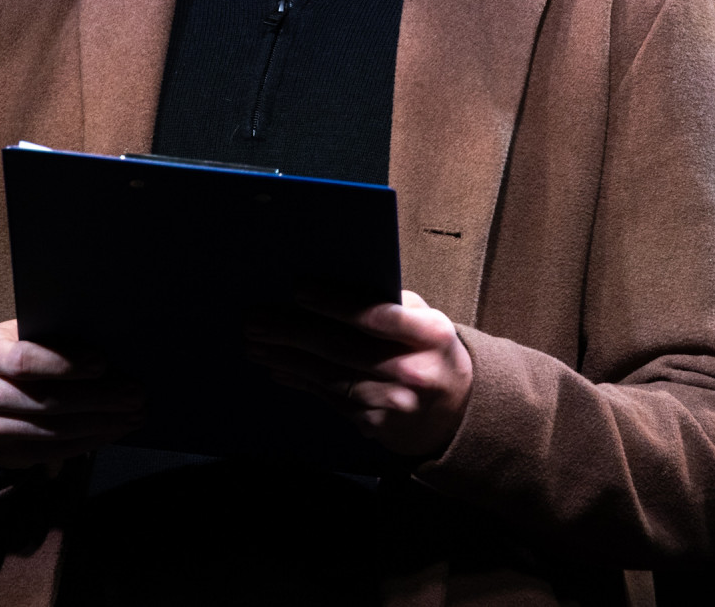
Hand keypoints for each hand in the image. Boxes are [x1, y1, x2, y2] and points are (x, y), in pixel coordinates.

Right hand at [0, 319, 145, 470]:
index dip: (66, 363)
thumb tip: (109, 347)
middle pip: (47, 400)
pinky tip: (113, 430)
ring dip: (101, 423)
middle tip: (135, 394)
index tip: (103, 363)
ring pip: (55, 430)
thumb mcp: (25, 335)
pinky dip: (90, 441)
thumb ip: (53, 337)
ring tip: (133, 414)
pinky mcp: (5, 455)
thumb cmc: (18, 354)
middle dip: (98, 398)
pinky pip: (54, 451)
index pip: (24, 360)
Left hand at [244, 290, 472, 457]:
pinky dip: (300, 381)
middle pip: (342, 349)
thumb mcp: (427, 321)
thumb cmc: (432, 352)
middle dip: (292, 333)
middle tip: (255, 321)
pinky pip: (329, 399)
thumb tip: (335, 288)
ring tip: (255, 344)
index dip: (335, 303)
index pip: (377, 316)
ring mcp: (393, 403)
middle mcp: (412, 371)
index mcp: (429, 335)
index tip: (298, 290)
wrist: (459, 412)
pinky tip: (278, 368)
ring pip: (328, 377)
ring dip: (286, 359)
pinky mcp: (376, 425)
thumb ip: (392, 305)